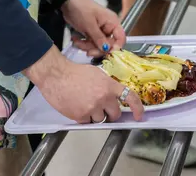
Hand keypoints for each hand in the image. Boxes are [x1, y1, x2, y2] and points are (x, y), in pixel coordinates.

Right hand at [24, 46, 144, 122]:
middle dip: (110, 113)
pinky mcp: (81, 116)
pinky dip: (84, 117)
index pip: (130, 97)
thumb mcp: (97, 74)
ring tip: (84, 104)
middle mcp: (103, 98)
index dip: (137, 108)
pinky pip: (87, 122)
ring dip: (95, 115)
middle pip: (115, 114)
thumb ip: (107, 85)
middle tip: (103, 109)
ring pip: (100, 120)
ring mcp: (92, 108)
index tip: (139, 115)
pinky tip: (77, 106)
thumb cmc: (74, 72)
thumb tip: (113, 96)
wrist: (57, 76)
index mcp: (109, 85)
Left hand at [62, 0, 125, 56]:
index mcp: (112, 22)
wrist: (68, 3)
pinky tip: (76, 40)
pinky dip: (83, 44)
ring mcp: (100, 31)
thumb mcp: (89, 24)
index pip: (120, 38)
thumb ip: (98, 37)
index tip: (107, 54)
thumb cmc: (81, 9)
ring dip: (87, 46)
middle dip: (96, 49)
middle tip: (87, 51)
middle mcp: (108, 27)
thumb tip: (106, 49)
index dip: (116, 47)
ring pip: (98, 46)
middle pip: (108, 45)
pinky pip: (91, 43)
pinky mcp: (92, 34)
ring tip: (77, 42)